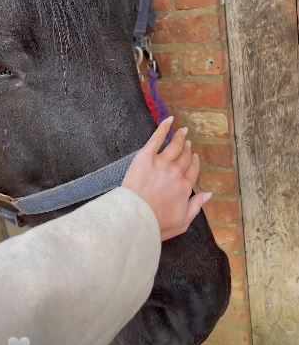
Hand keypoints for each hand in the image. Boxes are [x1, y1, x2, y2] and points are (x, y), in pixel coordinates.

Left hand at [122, 117, 211, 240]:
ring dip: (180, 137)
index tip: (194, 157)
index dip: (194, 163)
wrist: (135, 217)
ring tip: (182, 131)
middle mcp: (176, 173)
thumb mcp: (182, 222)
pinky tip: (169, 120)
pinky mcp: (146, 156)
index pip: (192, 172)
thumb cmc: (156, 224)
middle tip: (188, 142)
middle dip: (187, 149)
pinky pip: (157, 138)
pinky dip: (164, 128)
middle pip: (184, 158)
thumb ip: (197, 206)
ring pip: (174, 146)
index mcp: (184, 188)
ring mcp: (161, 163)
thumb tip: (209, 194)